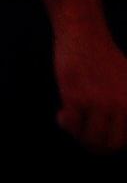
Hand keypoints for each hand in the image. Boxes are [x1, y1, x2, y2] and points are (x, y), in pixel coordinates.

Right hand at [61, 25, 126, 153]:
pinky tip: (63, 112)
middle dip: (96, 146)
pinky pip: (70, 125)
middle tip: (84, 136)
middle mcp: (122, 104)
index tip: (100, 134)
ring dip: (78, 135)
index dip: (112, 142)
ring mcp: (100, 102)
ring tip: (74, 123)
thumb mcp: (126, 82)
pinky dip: (65, 123)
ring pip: (91, 139)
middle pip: (112, 145)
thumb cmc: (103, 59)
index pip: (126, 139)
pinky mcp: (77, 98)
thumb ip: (124, 105)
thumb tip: (112, 137)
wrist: (84, 36)